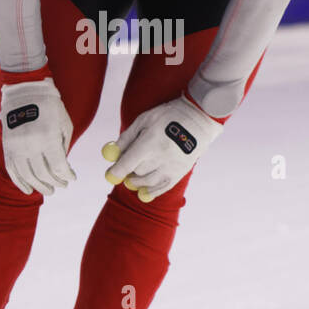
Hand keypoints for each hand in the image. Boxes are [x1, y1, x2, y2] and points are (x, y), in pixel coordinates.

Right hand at [0, 77, 75, 196]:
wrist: (25, 91)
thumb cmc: (50, 107)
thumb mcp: (65, 124)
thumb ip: (64, 147)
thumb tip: (63, 169)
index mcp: (48, 137)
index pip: (58, 166)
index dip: (67, 176)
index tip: (72, 178)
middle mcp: (30, 144)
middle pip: (43, 174)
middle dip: (55, 183)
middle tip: (62, 186)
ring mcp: (16, 147)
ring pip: (28, 176)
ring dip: (39, 187)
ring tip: (49, 191)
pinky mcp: (7, 147)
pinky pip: (13, 170)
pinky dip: (20, 183)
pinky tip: (29, 190)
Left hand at [101, 93, 222, 201]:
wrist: (200, 118)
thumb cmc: (169, 115)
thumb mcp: (145, 119)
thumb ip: (127, 137)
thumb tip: (112, 152)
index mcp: (150, 142)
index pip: (128, 164)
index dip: (116, 172)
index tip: (109, 175)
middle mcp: (161, 157)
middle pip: (137, 173)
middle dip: (128, 172)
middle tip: (126, 168)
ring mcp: (172, 167)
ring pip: (148, 183)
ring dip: (137, 182)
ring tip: (134, 176)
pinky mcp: (180, 172)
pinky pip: (162, 188)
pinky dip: (151, 192)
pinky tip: (143, 192)